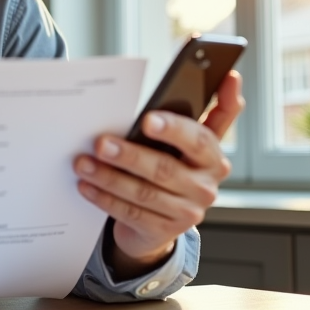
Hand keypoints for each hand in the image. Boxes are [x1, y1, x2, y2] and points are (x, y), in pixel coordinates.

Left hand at [74, 71, 241, 279]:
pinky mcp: (165, 231)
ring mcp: (187, 212)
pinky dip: (105, 198)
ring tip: (83, 163)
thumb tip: (226, 78)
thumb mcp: (185, 142)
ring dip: (109, 177)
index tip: (149, 119)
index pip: (198, 138)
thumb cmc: (170, 164)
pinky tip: (86, 186)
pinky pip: (131, 213)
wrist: (161, 219)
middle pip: (165, 168)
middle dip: (129, 154)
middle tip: (100, 142)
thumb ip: (198, 113)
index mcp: (212, 156)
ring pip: (143, 193)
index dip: (175, 128)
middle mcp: (205, 186)